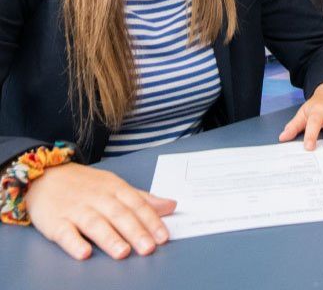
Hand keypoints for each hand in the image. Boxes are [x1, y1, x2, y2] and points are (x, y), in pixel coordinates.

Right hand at [24, 162, 175, 260]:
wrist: (45, 175)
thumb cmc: (86, 185)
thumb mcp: (116, 186)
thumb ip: (143, 199)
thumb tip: (171, 206)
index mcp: (115, 188)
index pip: (136, 204)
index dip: (151, 220)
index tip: (163, 237)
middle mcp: (97, 198)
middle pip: (119, 214)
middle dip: (135, 231)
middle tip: (149, 248)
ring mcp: (76, 209)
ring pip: (95, 223)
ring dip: (110, 238)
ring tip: (123, 252)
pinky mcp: (55, 221)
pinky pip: (65, 233)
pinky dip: (74, 242)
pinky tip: (84, 253)